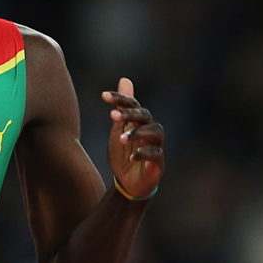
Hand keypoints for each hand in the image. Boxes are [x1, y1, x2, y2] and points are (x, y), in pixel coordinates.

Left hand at [101, 77, 163, 198]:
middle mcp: (151, 131)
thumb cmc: (124, 154)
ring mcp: (156, 146)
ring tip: (121, 138)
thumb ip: (121, 109)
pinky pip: (156, 155)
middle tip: (112, 116)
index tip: (103, 96)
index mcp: (140, 122)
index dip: (120, 99)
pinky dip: (144, 154)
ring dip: (137, 133)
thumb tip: (124, 79)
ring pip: (154, 133)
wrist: (127, 183)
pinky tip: (132, 156)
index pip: (134, 105)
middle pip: (145, 116)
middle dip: (130, 114)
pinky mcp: (158, 163)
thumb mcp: (118, 129)